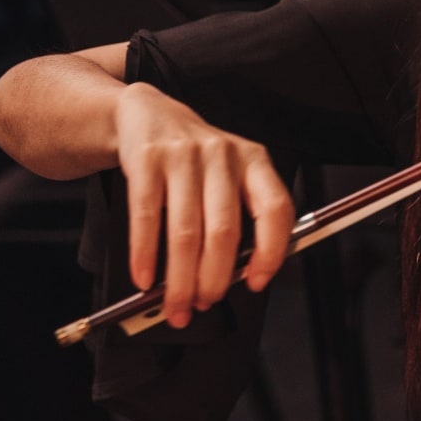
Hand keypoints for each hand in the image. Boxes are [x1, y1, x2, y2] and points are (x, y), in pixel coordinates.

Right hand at [114, 83, 294, 327]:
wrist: (148, 115)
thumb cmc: (195, 159)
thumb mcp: (227, 176)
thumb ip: (237, 217)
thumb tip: (232, 278)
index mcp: (254, 162)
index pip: (276, 209)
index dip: (271, 251)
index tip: (256, 282)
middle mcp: (223, 156)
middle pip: (225, 231)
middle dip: (213, 280)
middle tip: (203, 305)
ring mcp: (184, 155)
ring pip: (186, 232)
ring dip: (179, 279)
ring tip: (174, 304)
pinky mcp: (147, 159)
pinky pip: (146, 216)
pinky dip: (144, 255)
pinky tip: (144, 278)